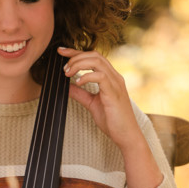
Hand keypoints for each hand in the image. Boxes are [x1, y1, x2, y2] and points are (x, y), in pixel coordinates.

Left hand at [58, 46, 162, 187]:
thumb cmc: (113, 121)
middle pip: (95, 55)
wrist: (126, 136)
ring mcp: (115, 83)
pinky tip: (77, 82)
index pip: (93, 57)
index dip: (76, 52)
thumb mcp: (91, 104)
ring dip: (79, 64)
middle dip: (76, 56)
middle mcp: (114, 77)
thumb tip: (66, 86)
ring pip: (97, 62)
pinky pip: (100, 76)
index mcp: (110, 78)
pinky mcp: (114, 93)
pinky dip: (86, 76)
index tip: (61, 51)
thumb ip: (80, 94)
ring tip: (67, 73)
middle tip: (63, 67)